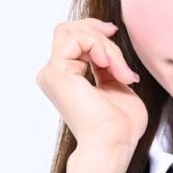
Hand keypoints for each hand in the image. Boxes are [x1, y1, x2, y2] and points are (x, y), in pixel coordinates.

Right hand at [36, 17, 146, 153]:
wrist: (113, 143)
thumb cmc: (119, 125)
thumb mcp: (115, 84)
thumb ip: (107, 64)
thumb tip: (105, 46)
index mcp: (66, 78)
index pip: (72, 38)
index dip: (93, 30)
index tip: (114, 32)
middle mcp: (54, 74)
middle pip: (70, 30)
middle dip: (99, 34)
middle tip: (119, 55)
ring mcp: (52, 73)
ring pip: (74, 32)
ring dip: (104, 45)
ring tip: (119, 70)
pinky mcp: (56, 72)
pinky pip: (76, 39)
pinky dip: (98, 46)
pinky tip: (108, 65)